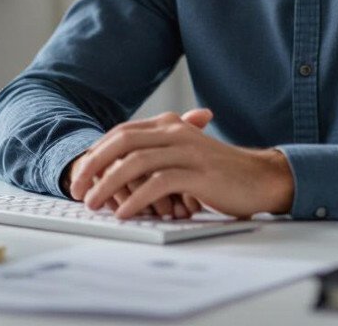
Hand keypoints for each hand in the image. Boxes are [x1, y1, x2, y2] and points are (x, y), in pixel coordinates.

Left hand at [69, 109, 294, 219]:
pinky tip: (124, 213)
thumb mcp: (185, 154)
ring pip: (135, 162)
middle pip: (122, 142)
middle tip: (76, 188)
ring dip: (108, 184)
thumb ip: (157, 154)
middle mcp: (175, 132)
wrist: (261, 177)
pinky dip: (136, 198)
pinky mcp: (198, 173)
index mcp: (170, 125)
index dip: (97, 153)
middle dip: (94, 165)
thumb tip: (119, 169)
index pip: (122, 133)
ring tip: (93, 203)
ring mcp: (187, 151)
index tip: (80, 175)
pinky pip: (158, 183)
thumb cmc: (220, 172)